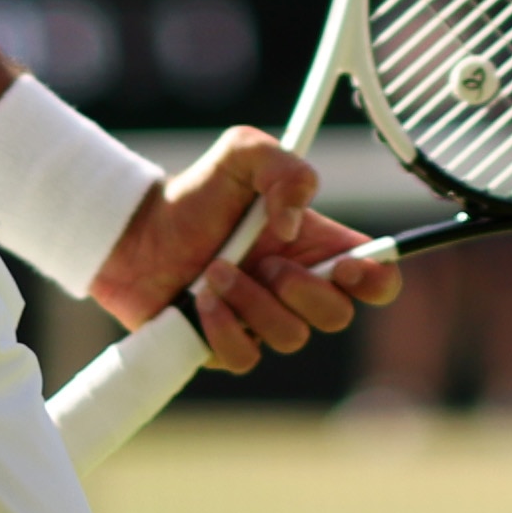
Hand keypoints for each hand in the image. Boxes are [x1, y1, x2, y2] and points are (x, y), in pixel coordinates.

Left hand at [90, 125, 401, 370]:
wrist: (134, 232)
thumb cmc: (194, 193)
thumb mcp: (242, 153)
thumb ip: (285, 170)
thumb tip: (296, 228)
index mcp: (317, 247)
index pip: (377, 280)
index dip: (376, 281)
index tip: (345, 266)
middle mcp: (297, 289)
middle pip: (338, 316)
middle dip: (304, 290)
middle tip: (267, 261)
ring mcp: (264, 322)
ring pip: (291, 338)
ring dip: (252, 302)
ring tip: (215, 270)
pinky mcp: (227, 347)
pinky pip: (246, 359)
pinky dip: (224, 329)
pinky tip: (200, 302)